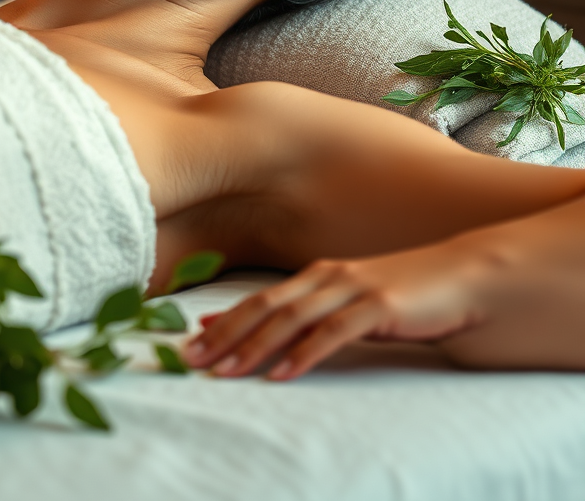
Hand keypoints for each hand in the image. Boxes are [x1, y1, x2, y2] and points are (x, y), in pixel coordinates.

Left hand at [181, 239, 486, 379]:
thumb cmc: (404, 297)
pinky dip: (304, 354)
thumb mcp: (352, 305)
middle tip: (191, 358)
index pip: (259, 299)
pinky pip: (333, 333)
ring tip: (225, 370)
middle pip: (264, 308)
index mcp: (315, 276)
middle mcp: (326, 278)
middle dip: (225, 334)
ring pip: (291, 319)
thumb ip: (316, 316)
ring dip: (254, 346)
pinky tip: (282, 373)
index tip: (188, 341)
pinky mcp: (378, 307)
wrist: (461, 279)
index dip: (223, 320)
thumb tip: (277, 334)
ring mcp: (351, 289)